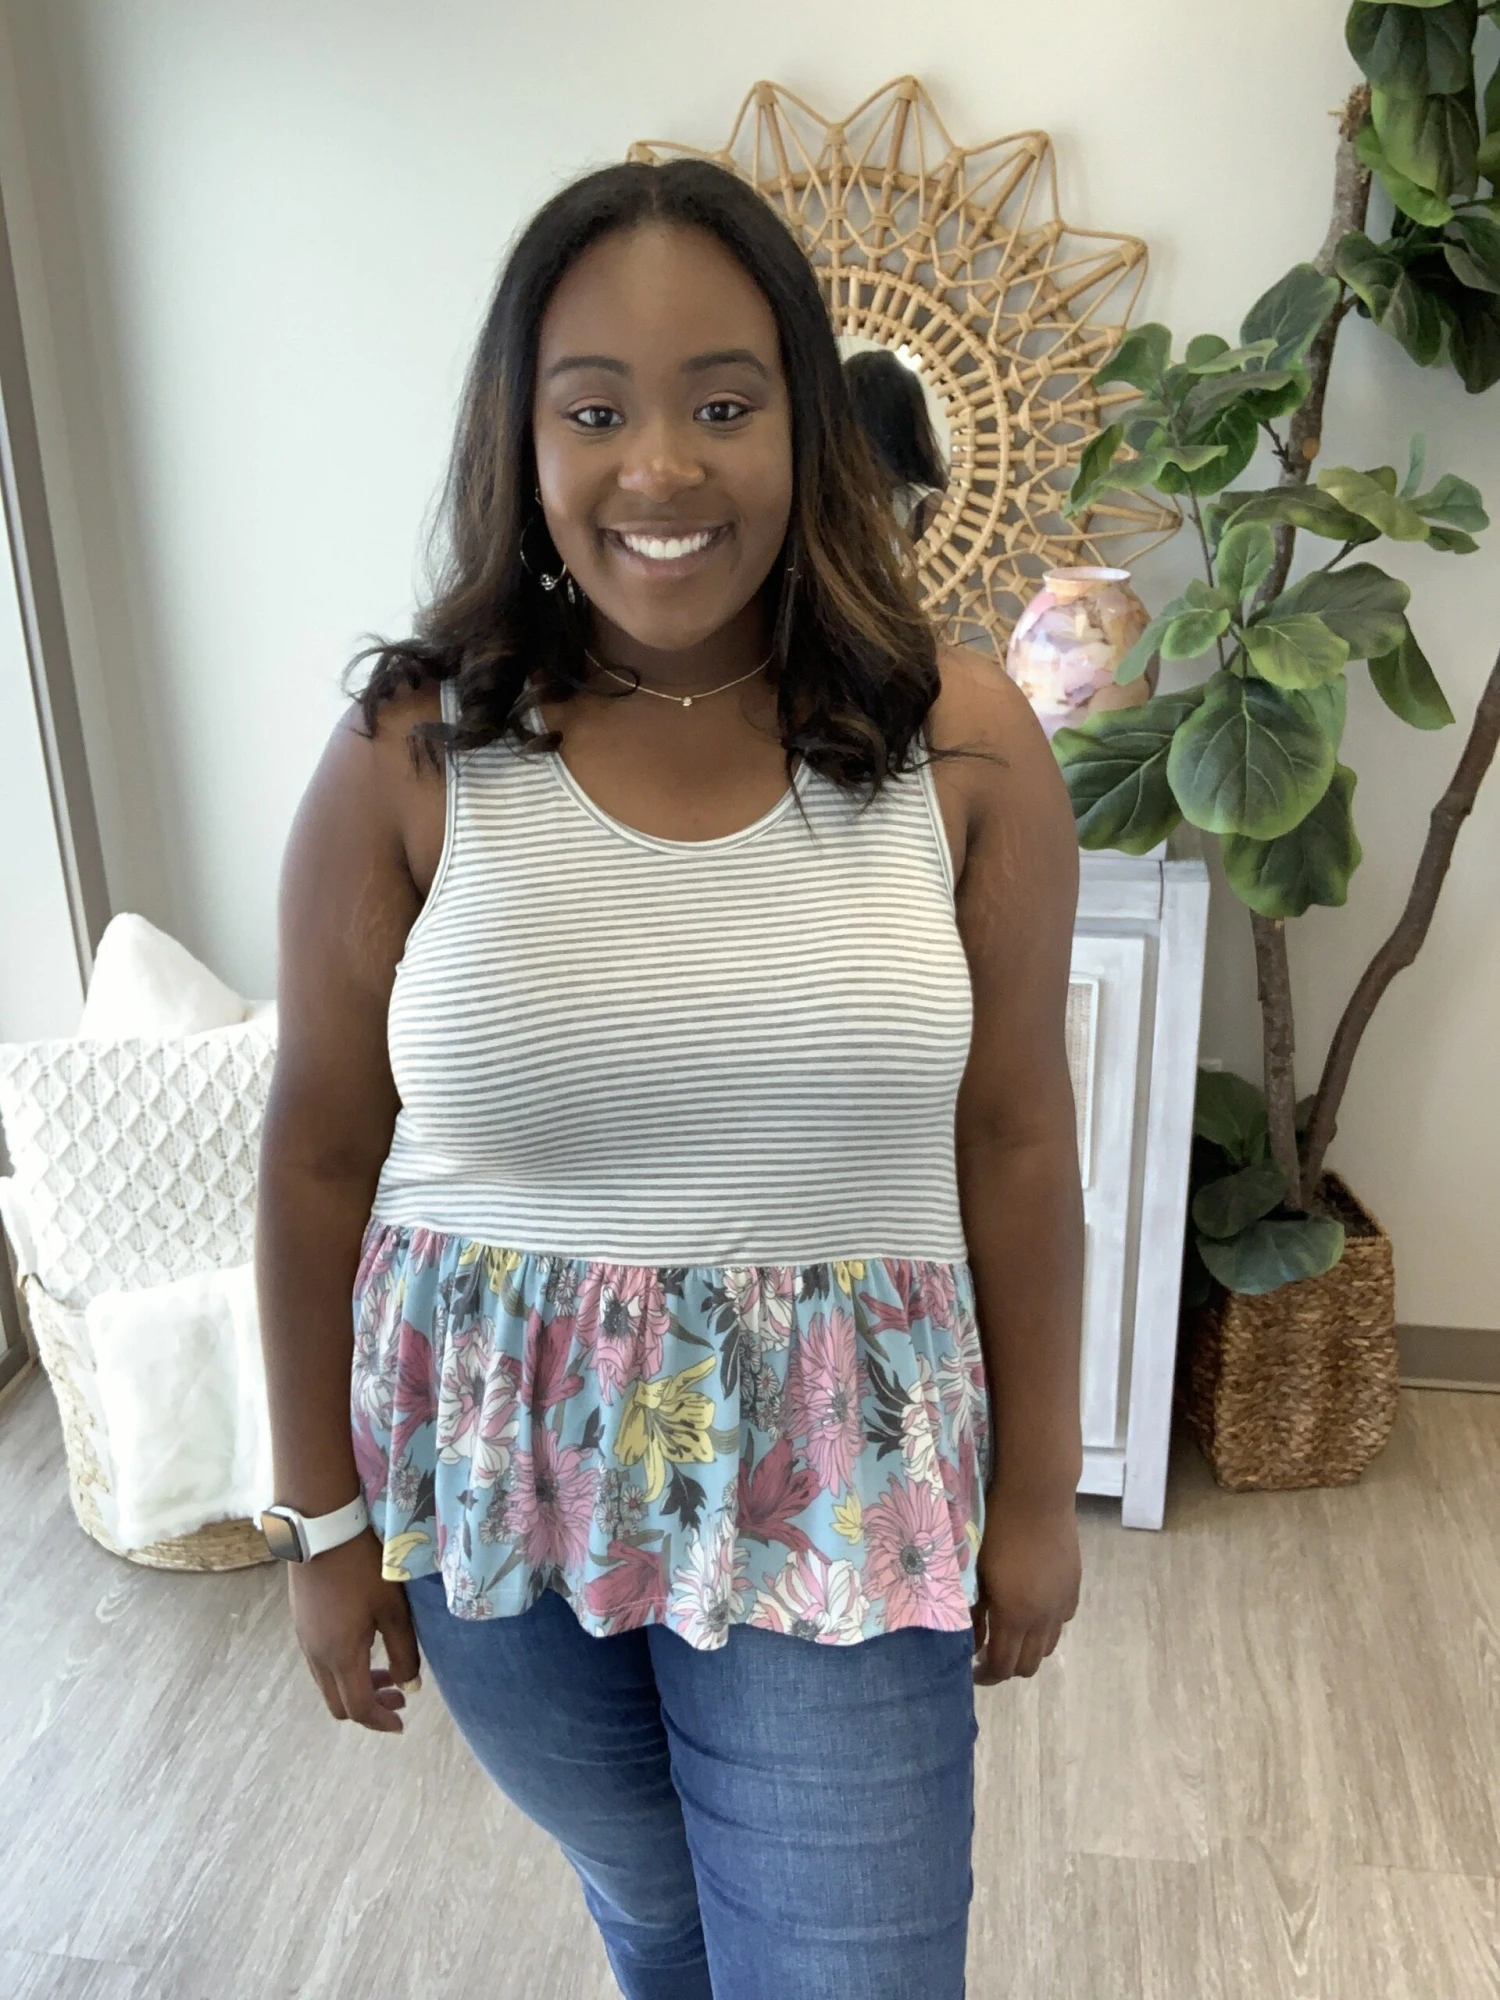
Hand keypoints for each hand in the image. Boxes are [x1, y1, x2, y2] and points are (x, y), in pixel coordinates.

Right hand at [288, 1529, 421, 1732]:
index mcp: (340, 1657)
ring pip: (328, 1684)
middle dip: (370, 1707)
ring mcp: (304, 1641)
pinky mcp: (301, 1625)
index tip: (402, 1722)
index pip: (359, 1708)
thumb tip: (409, 1686)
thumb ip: (404, 1652)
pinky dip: (344, 1669)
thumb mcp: (393, 1609)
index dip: (382, 1722)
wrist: (321, 1530)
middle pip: (339, 1704)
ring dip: (357, 1686)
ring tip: (387, 1670)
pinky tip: (364, 1646)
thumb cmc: (363, 1567)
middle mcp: (316, 1656)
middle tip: (398, 1696)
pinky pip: (321, 1663)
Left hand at [970, 1490, 1080, 1685]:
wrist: (1037, 1495)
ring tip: (1009, 1632)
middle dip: (1007, 1667)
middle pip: (1029, 1665)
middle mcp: (1044, 1617)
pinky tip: (1032, 1608)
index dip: (987, 1675)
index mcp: (1016, 1615)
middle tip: (987, 1654)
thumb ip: (975, 1610)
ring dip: (1028, 1648)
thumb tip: (971, 1639)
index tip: (972, 1670)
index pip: (1004, 1666)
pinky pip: (1062, 1620)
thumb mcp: (977, 1571)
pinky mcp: (1074, 1585)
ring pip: (1048, 1646)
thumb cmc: (997, 1527)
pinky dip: (1046, 1626)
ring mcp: (1063, 1602)